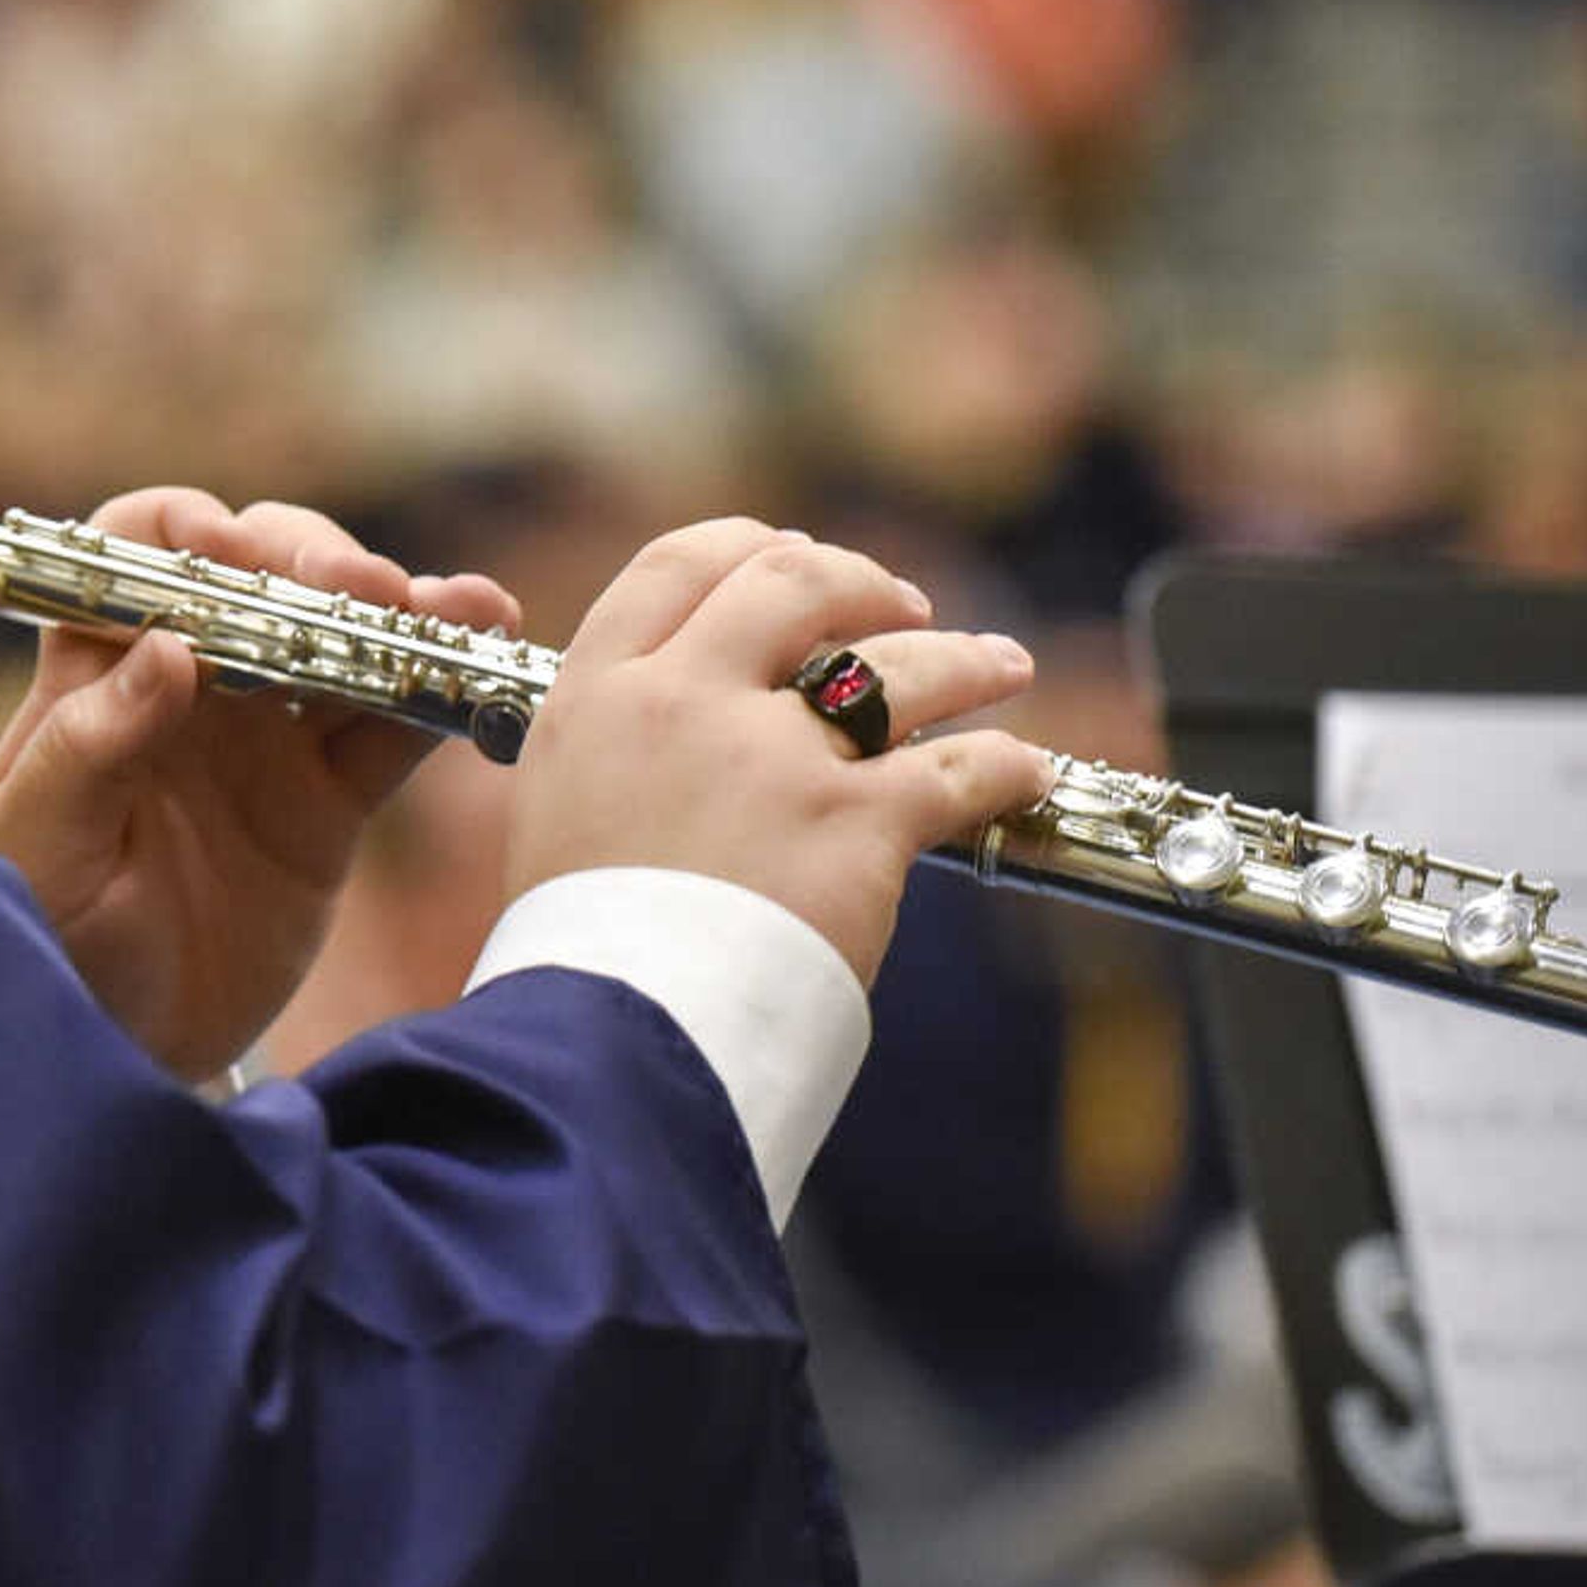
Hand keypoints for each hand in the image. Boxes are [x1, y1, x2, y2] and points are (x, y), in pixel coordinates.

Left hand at [0, 491, 519, 1081]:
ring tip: (458, 609)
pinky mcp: (327, 802)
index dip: (185, 532)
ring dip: (402, 611)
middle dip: (312, 566)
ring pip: (341, 640)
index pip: (135, 552)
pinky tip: (488, 656)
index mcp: (96, 671)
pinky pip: (392, 728)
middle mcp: (188, 682)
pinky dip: (441, 689)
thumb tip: (167, 649)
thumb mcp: (39, 850)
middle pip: (260, 576)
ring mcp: (265, 736)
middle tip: (355, 592)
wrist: (113, 1052)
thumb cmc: (45, 937)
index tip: (229, 551)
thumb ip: (88, 750)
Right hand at [502, 518, 1053, 984]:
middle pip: (792, 585)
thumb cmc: (583, 949)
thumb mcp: (561, 810)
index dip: (749, 546)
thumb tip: (672, 719)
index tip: (791, 554)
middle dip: (862, 581)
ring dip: (963, 657)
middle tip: (903, 604)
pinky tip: (1025, 768)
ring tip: (1000, 664)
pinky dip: (1005, 765)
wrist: (616, 1039)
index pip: (678, 566)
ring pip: (896, 665)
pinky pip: (960, 770)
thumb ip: (615, 744)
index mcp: (597, 694)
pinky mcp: (852, 823)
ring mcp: (772, 757)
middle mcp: (683, 703)